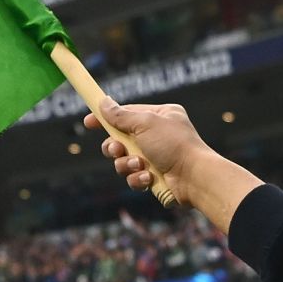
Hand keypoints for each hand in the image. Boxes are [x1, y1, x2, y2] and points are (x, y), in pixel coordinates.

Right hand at [84, 99, 209, 203]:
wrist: (194, 177)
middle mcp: (157, 136)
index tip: (88, 122)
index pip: (126, 113)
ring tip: (139, 165)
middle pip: (120, 140)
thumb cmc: (174, 144)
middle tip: (117, 150)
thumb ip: (121, 115)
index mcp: (159, 116)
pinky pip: (133, 178)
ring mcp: (156, 158)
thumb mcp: (145, 123)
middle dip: (115, 147)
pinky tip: (148, 178)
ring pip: (124, 161)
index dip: (106, 118)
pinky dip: (137, 178)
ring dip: (127, 164)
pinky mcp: (154, 178)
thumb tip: (103, 102)